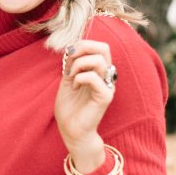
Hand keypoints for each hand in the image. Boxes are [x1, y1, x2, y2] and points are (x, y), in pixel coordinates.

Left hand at [54, 39, 115, 171]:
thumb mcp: (68, 80)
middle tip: (70, 59)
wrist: (71, 130)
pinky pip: (94, 77)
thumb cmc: (70, 108)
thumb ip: (72, 64)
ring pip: (99, 60)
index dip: (82, 45)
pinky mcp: (105, 97)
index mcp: (99, 71)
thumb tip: (71, 48)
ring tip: (71, 77)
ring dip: (79, 65)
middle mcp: (106, 77)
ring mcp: (107, 86)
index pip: (99, 47)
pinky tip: (74, 87)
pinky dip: (80, 78)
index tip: (68, 56)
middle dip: (84, 47)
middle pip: (104, 48)